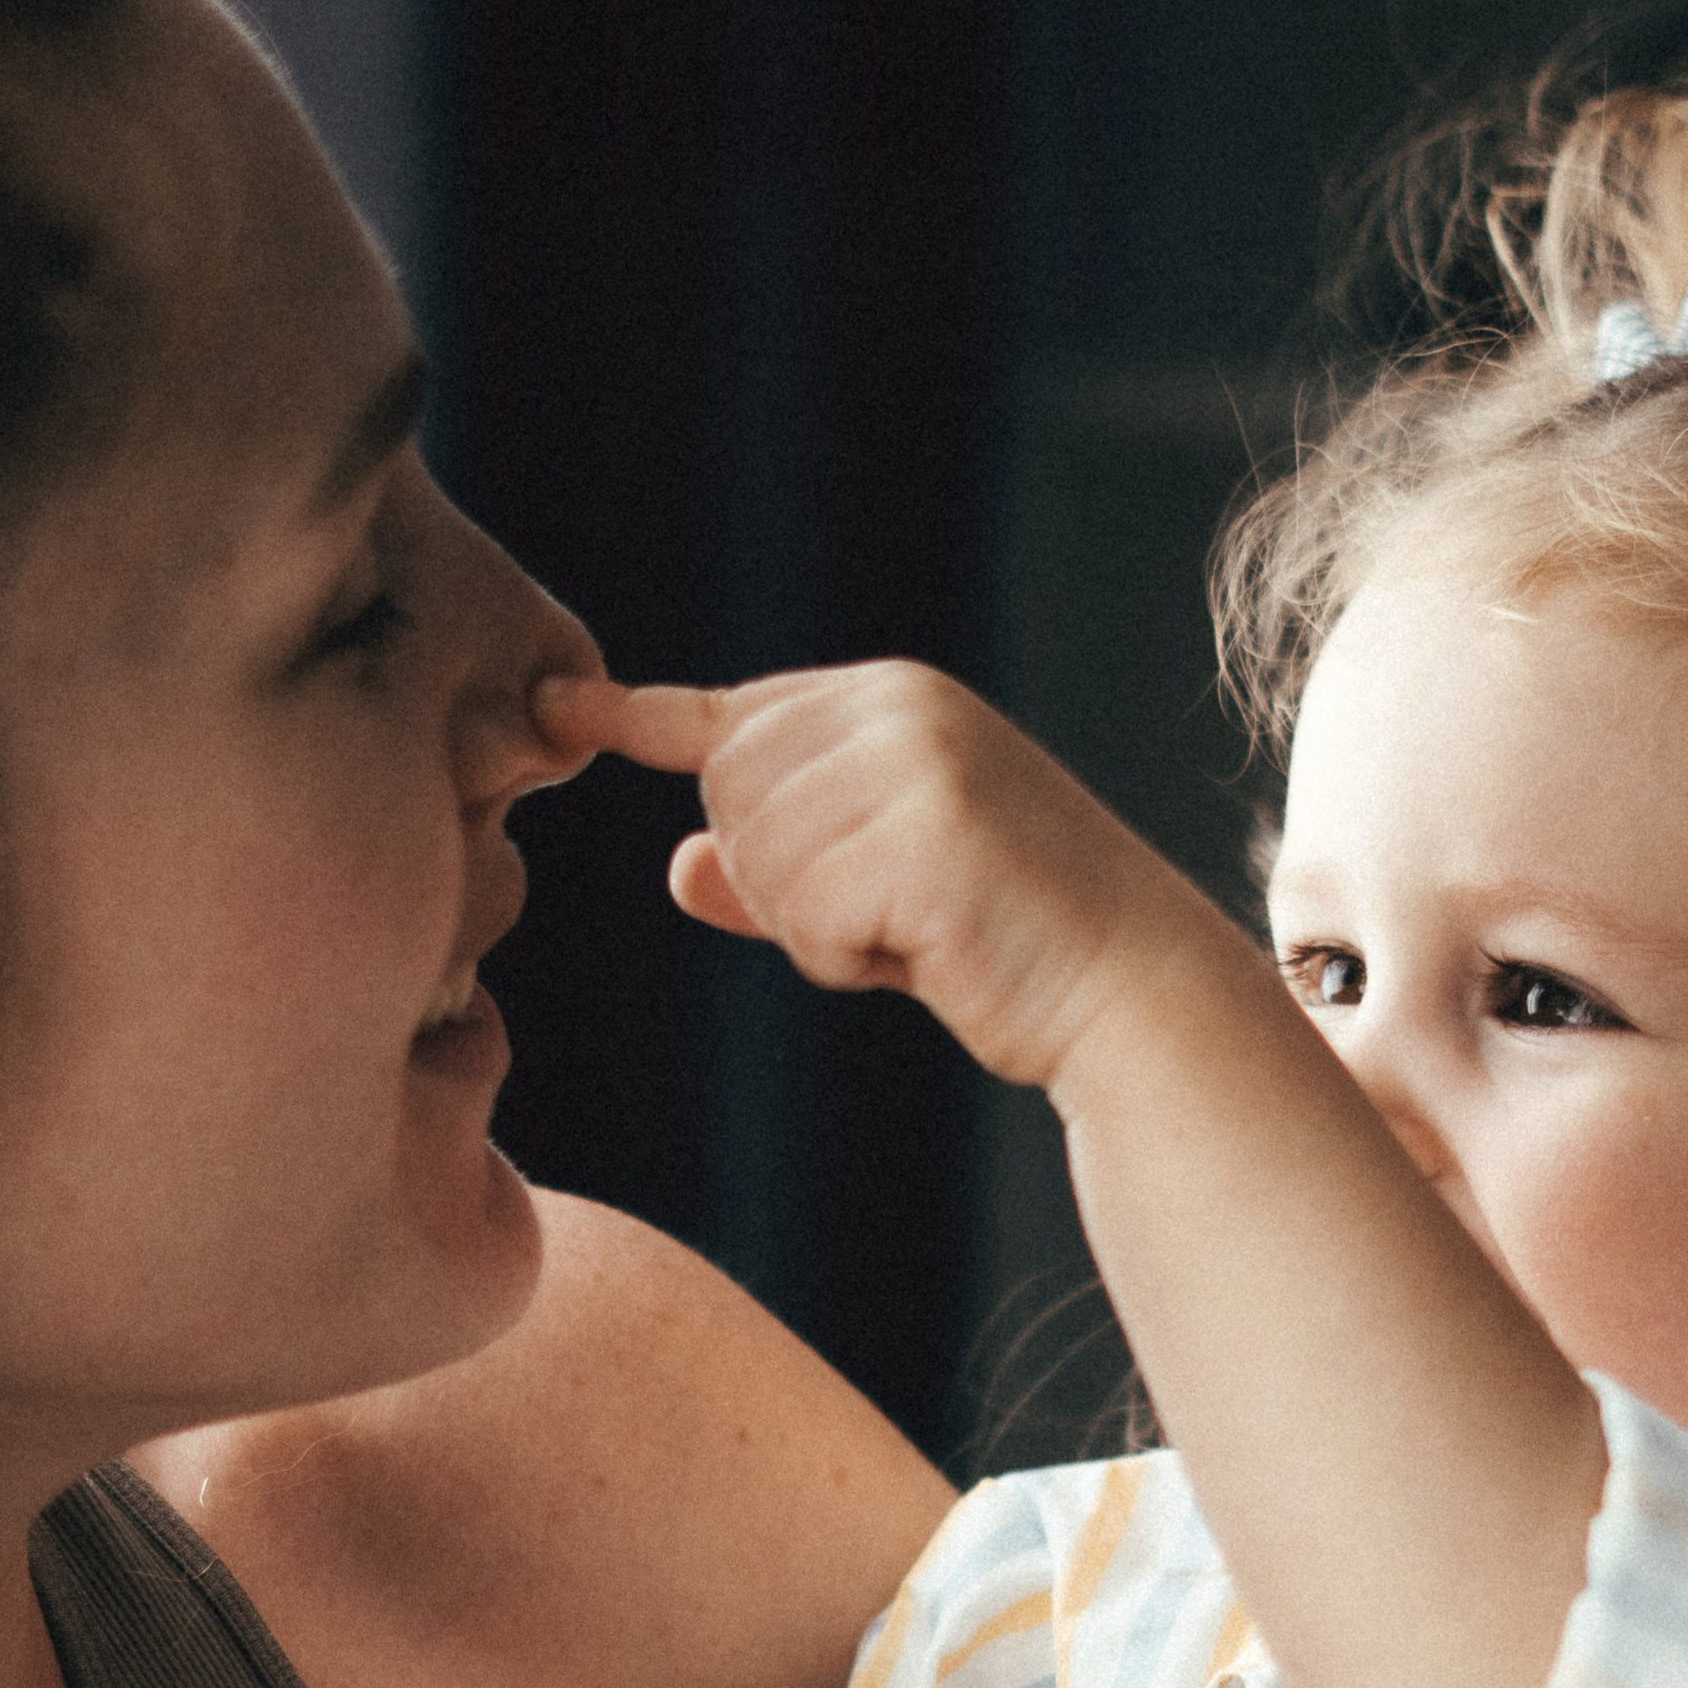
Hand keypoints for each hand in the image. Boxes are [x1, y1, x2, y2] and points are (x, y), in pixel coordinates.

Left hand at [539, 664, 1249, 1091]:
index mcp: (892, 696)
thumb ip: (781, 872)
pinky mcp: (927, 832)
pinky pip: (804, 912)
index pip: (736, 715)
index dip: (643, 723)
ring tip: (912, 934)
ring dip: (810, 927)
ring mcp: (917, 761)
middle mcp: (901, 704)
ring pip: (754, 853)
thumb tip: (682, 866)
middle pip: (725, 792)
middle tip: (878, 920)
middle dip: (774, 881)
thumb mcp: (877, 898)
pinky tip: (926, 956)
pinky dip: (843, 959)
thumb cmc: (1008, 945)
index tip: (557, 710)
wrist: (1129, 992)